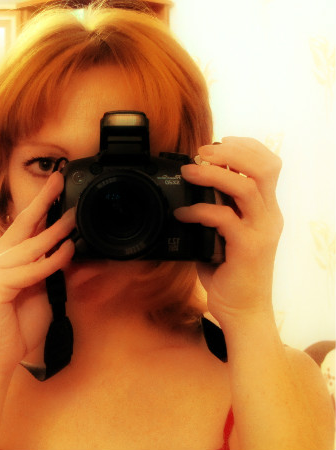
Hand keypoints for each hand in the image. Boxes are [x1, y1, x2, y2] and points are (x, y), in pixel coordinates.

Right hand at [0, 172, 74, 375]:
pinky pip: (32, 269)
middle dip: (42, 200)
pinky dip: (52, 261)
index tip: (54, 185)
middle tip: (58, 178)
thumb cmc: (16, 326)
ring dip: (55, 231)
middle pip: (22, 224)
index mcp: (2, 258)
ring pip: (31, 246)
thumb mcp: (42, 292)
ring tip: (74, 218)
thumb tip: (74, 250)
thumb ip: (54, 272)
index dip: (39, 205)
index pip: (23, 226)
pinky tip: (68, 252)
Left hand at [174, 137, 282, 324]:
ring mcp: (261, 231)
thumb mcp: (223, 234)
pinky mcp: (248, 248)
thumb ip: (216, 211)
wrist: (243, 310)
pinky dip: (199, 210)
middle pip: (263, 168)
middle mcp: (269, 216)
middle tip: (202, 152)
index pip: (268, 165)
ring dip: (214, 174)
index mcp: (265, 209)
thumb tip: (189, 190)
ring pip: (246, 187)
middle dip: (231, 153)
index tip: (219, 141)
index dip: (246, 147)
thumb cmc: (229, 271)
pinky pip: (224, 218)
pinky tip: (182, 213)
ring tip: (189, 171)